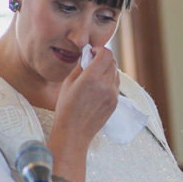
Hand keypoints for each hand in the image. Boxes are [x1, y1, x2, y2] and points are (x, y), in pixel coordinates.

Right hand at [48, 46, 119, 181]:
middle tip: (93, 62)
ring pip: (116, 73)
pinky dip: (109, 81)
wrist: (74, 132)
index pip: (106, 54)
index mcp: (92, 77)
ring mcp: (113, 95)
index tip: (91, 52)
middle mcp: (106, 85)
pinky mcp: (115, 103)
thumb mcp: (68, 82)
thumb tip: (88, 55)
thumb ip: (81, 66)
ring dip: (107, 69)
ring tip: (94, 75)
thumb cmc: (66, 107)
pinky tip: (97, 87)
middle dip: (104, 58)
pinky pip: (115, 85)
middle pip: (113, 62)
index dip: (99, 49)